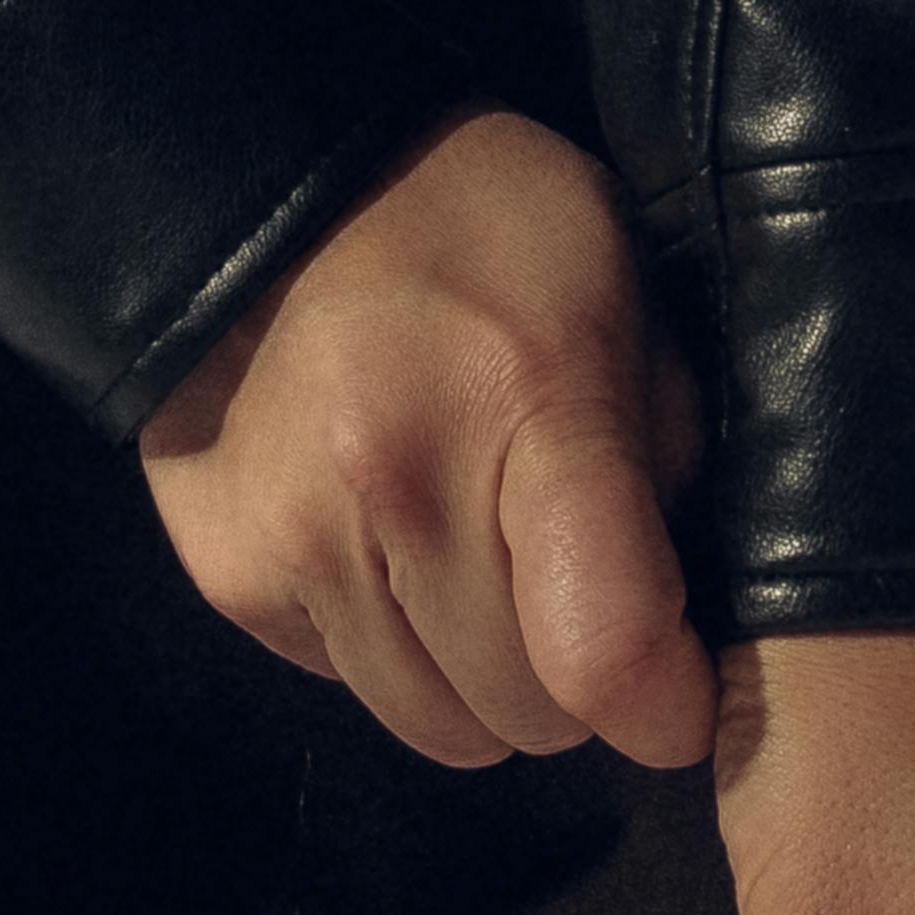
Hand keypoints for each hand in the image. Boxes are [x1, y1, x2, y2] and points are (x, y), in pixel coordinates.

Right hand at [134, 102, 715, 769]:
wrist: (264, 186)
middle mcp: (393, 486)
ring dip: (478, 679)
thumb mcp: (620, 293)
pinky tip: (389, 546)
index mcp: (523, 401)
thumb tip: (685, 624)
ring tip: (475, 564)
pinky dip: (391, 645)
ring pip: (440, 728)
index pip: (605, 651)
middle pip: (531, 715)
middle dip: (571, 678)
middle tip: (565, 583)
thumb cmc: (478, 228)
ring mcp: (295, 539)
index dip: (667, 706)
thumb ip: (671, 455)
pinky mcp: (229, 573)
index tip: (679, 689)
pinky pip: (350, 687)